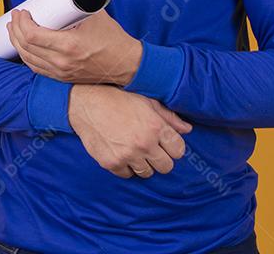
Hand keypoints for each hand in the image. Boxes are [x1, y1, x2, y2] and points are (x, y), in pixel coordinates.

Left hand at [7, 8, 142, 85]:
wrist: (127, 64)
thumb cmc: (114, 39)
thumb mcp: (95, 16)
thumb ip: (79, 2)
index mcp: (69, 46)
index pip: (33, 35)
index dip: (22, 23)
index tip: (22, 12)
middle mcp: (62, 62)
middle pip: (27, 47)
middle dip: (16, 30)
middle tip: (16, 17)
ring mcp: (61, 72)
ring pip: (29, 59)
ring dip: (18, 44)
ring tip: (15, 30)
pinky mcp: (63, 78)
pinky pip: (37, 69)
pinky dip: (27, 57)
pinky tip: (24, 48)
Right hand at [68, 84, 191, 178]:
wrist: (85, 102)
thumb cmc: (118, 98)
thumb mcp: (146, 101)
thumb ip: (169, 117)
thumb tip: (188, 129)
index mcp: (155, 127)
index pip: (179, 151)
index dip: (173, 146)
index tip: (164, 142)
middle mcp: (143, 144)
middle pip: (166, 167)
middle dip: (160, 158)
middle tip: (149, 147)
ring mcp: (127, 155)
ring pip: (147, 173)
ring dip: (143, 163)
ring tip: (133, 148)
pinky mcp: (111, 163)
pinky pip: (128, 175)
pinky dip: (126, 167)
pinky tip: (121, 152)